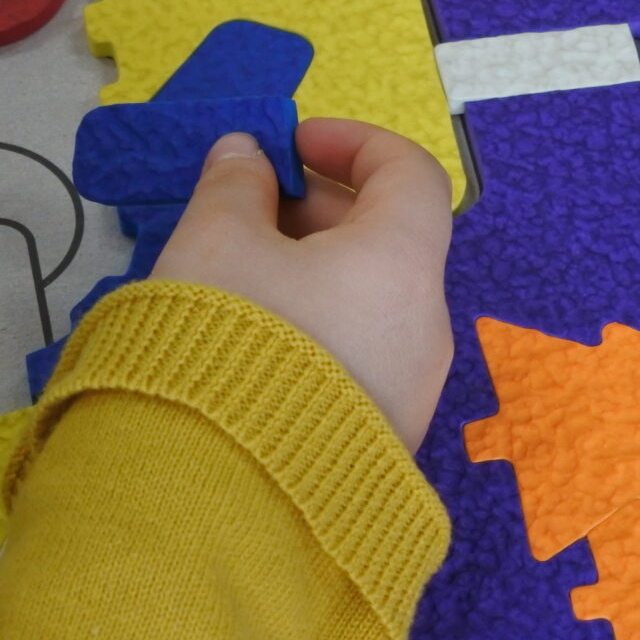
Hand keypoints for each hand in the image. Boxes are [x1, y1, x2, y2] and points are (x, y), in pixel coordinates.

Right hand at [152, 117, 455, 448]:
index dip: (352, 142)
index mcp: (403, 264)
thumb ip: (234, 185)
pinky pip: (361, 354)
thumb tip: (247, 156)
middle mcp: (426, 327)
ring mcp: (411, 390)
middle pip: (393, 237)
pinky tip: (252, 335)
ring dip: (314, 267)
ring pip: (373, 300)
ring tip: (238, 269)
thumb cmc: (227, 343)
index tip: (292, 142)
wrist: (224, 498)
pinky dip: (318, 321)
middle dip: (322, 207)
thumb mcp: (214, 242)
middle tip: (249, 205)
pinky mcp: (380, 439)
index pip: (410, 173)